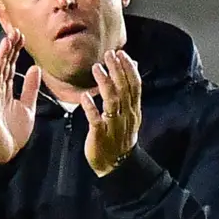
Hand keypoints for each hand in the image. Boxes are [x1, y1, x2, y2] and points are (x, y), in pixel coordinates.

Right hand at [0, 28, 41, 163]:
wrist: (4, 154)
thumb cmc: (13, 133)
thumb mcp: (27, 107)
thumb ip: (30, 88)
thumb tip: (35, 68)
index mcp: (6, 91)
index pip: (11, 66)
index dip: (16, 51)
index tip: (21, 36)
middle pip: (3, 66)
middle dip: (9, 49)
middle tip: (15, 31)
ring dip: (1, 57)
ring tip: (6, 41)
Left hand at [81, 50, 141, 176]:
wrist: (117, 165)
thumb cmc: (120, 135)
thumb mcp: (129, 113)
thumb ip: (129, 92)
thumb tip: (132, 67)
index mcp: (133, 110)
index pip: (135, 86)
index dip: (129, 69)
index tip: (121, 53)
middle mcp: (126, 116)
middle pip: (124, 89)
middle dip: (117, 70)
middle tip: (109, 55)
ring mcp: (114, 125)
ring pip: (112, 101)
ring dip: (105, 83)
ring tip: (96, 68)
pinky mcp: (100, 135)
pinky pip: (96, 120)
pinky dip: (90, 108)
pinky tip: (84, 97)